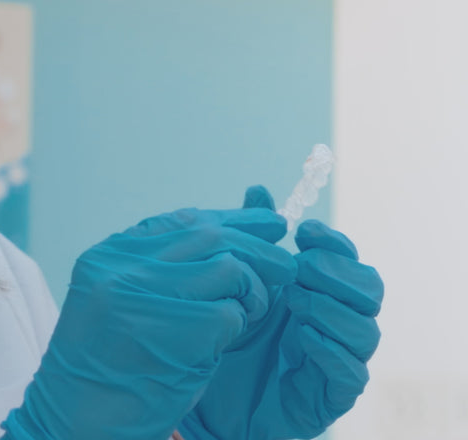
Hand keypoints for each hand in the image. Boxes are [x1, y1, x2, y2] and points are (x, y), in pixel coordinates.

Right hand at [2, 205, 296, 439]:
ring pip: (228, 267)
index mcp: (109, 254)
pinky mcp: (174, 330)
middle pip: (209, 235)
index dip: (227, 219)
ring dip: (252, 289)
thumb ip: (161, 267)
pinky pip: (231, 312)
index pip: (180, 220)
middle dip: (256, 244)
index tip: (261, 221)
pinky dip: (239, 324)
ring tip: (253, 310)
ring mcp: (144, 294)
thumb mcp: (120, 302)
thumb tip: (225, 234)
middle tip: (285, 260)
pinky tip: (230, 339)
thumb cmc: (105, 369)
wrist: (75, 424)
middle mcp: (122, 265)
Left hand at [179, 187, 383, 439]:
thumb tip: (258, 189)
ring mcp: (339, 357)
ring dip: (329, 308)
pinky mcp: (331, 395)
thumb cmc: (236, 328)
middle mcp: (338, 320)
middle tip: (299, 268)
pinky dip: (330, 349)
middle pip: (369, 289)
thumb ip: (254, 235)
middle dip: (335, 272)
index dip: (332, 242)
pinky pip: (352, 373)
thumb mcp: (242, 277)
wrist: (214, 390)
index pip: (348, 258)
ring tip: (292, 301)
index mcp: (321, 288)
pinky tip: (301, 337)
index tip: (302, 232)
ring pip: (366, 329)